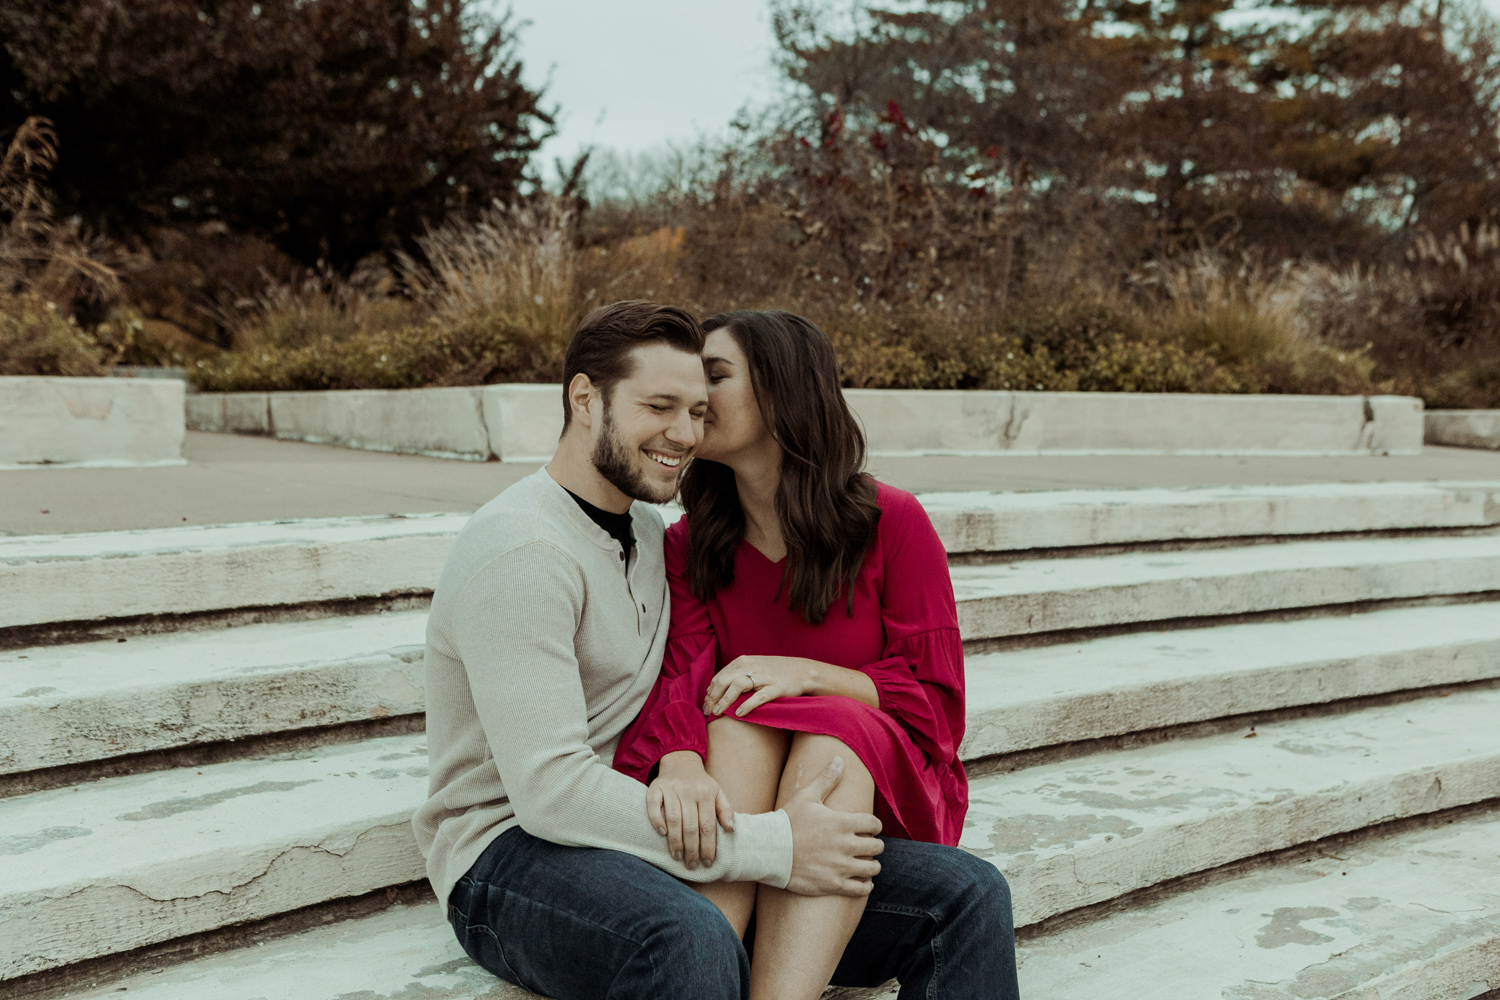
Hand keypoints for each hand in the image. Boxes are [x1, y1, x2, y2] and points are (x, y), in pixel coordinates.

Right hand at [646, 750, 734, 869]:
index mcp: (706, 794)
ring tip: (677, 857)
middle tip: (691, 865)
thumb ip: (725, 810)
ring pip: (674, 819)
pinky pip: (654, 806)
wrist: (680, 761)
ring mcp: (671, 789)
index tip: (707, 863)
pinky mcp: (655, 788)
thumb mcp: (718, 792)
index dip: (708, 846)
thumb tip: (731, 829)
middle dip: (692, 849)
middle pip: (691, 826)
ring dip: (675, 841)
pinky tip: (661, 834)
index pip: (707, 826)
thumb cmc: (700, 784)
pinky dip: (657, 820)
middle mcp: (689, 791)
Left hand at [704, 655, 815, 716]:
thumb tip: (715, 689)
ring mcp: (764, 676)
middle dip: (713, 698)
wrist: (801, 671)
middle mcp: (751, 666)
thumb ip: (736, 674)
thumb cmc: (774, 671)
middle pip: (724, 681)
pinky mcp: (776, 687)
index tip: (705, 705)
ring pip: (738, 686)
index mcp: (743, 661)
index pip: (719, 677)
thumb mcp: (753, 667)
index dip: (710, 692)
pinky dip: (747, 705)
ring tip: (718, 713)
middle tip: (708, 712)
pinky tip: (739, 713)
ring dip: (725, 701)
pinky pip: (758, 696)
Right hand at [781, 757, 883, 896]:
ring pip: (872, 868)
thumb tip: (839, 759)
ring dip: (872, 865)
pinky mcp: (833, 884)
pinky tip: (862, 881)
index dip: (874, 825)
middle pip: (877, 847)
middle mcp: (845, 845)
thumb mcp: (806, 796)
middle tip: (868, 845)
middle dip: (874, 845)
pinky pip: (860, 888)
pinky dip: (865, 885)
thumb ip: (826, 779)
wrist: (768, 850)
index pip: (874, 824)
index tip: (869, 828)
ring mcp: (840, 866)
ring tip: (866, 863)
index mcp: (842, 822)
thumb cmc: (787, 821)